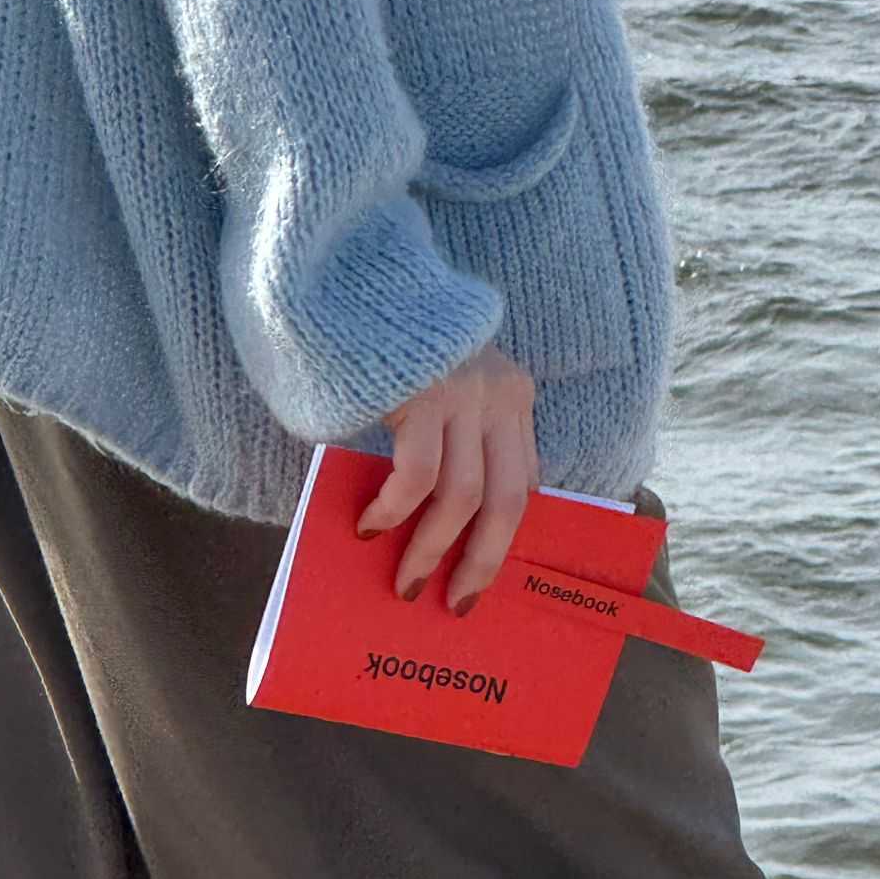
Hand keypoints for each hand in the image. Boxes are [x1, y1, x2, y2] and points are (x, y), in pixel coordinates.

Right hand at [356, 342, 538, 614]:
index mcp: (513, 396)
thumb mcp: (442, 387)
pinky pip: (417, 474)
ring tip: (406, 581)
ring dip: (431, 548)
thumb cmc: (386, 343)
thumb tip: (434, 519)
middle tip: (457, 603)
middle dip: (482, 560)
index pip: (526, 482)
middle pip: (508, 500)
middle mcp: (500, 396)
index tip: (481, 576)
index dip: (505, 537)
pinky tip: (370, 527)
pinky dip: (395, 510)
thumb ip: (453, 436)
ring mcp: (465, 394)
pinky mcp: (425, 394)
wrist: (353, 275)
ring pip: (463, 496)